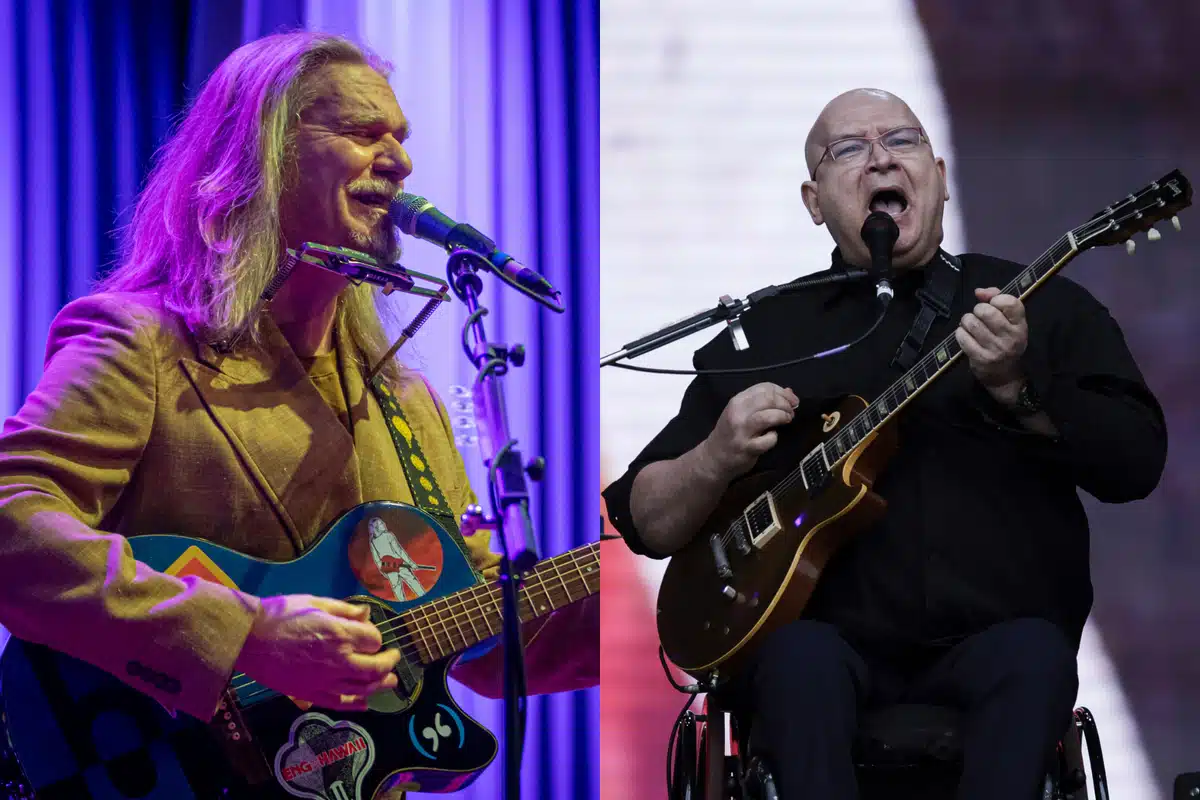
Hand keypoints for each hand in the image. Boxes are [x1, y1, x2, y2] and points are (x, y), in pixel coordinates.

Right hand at [234, 595, 400, 710]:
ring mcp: (325, 680)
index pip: (373, 639)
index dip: (375, 636)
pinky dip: (356, 704)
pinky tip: (365, 703)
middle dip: (389, 663)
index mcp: (340, 634)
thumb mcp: (315, 602)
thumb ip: (345, 610)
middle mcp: (338, 660)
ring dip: (380, 685)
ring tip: (389, 681)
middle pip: (375, 667)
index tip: (370, 633)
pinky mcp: (311, 694)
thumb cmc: (281, 614)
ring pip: (363, 688)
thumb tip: (367, 613)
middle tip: (393, 658)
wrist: (249, 638)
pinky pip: (339, 702)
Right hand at [701, 382, 798, 481]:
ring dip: (783, 416)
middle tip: (791, 412)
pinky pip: (768, 440)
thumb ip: (762, 401)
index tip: (792, 400)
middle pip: (768, 399)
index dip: (783, 392)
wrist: (714, 457)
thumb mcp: (741, 412)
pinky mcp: (747, 448)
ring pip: (768, 416)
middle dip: (785, 404)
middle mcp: (738, 413)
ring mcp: (741, 431)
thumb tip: (789, 392)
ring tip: (786, 420)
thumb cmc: (730, 433)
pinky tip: (771, 437)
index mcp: (737, 401)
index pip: (764, 387)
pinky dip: (774, 437)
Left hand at [954, 287, 1027, 400]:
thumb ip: (996, 299)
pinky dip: (960, 333)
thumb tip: (979, 292)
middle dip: (978, 310)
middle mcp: (1011, 337)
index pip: (1010, 302)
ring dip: (967, 321)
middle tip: (979, 316)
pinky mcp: (980, 358)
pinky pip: (962, 337)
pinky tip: (966, 335)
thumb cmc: (1005, 341)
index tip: (993, 305)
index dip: (996, 299)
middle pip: (986, 311)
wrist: (1005, 376)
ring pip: (971, 322)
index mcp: (1020, 325)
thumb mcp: (1008, 321)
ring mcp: (995, 349)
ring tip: (970, 325)